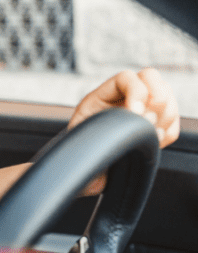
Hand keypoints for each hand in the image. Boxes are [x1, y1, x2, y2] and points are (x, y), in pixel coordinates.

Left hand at [70, 68, 179, 194]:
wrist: (84, 174)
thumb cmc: (77, 157)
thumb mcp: (79, 143)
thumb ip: (99, 135)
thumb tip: (124, 127)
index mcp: (99, 99)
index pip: (126, 78)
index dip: (137, 92)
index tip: (136, 114)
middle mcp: (121, 99)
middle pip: (152, 78)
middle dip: (157, 99)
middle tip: (148, 123)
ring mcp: (140, 109)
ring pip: (167, 97)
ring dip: (164, 117)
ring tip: (149, 135)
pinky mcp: (154, 126)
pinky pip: (173, 122)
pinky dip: (169, 131)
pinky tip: (153, 142)